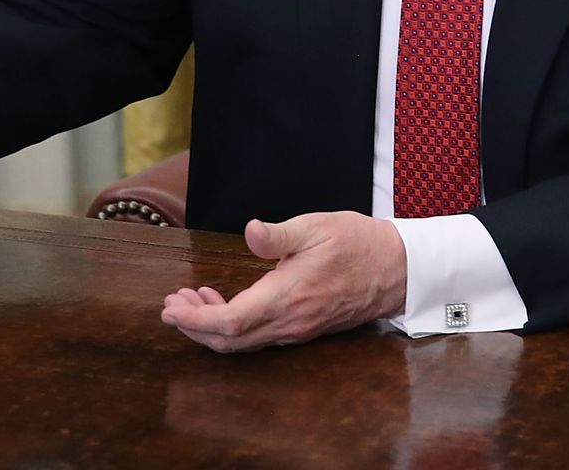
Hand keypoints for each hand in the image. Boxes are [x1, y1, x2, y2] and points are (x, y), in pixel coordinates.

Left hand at [160, 212, 407, 351]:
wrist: (399, 269)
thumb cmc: (358, 242)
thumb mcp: (317, 226)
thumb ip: (278, 235)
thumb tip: (250, 231)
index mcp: (289, 296)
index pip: (230, 322)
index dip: (194, 320)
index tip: (170, 307)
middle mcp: (291, 322)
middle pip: (229, 341)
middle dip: (194, 325)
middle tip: (173, 302)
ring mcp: (298, 330)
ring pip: (243, 342)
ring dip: (211, 327)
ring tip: (192, 299)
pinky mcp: (304, 329)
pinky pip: (259, 337)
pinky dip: (233, 326)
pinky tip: (225, 303)